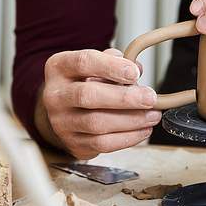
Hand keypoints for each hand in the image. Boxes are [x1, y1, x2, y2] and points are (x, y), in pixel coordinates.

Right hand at [37, 48, 160, 158]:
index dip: (111, 66)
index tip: (135, 72)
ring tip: (152, 115)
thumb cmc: (83, 81)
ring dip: (130, 120)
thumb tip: (137, 68)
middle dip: (124, 97)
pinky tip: (143, 130)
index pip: (84, 62)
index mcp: (59, 67)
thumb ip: (115, 61)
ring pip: (96, 123)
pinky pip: (101, 144)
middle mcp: (54, 94)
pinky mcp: (71, 142)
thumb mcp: (95, 64)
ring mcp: (60, 121)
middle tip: (149, 98)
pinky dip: (126, 138)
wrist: (66, 110)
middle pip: (88, 95)